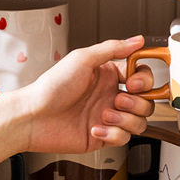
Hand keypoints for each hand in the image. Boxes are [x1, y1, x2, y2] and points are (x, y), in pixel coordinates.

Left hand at [0, 36, 154, 179]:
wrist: (33, 117)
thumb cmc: (52, 86)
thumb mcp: (82, 59)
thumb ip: (113, 48)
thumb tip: (137, 40)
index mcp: (110, 75)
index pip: (142, 76)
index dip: (144, 81)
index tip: (132, 83)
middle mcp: (111, 95)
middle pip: (147, 102)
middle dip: (137, 103)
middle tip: (118, 100)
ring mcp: (109, 117)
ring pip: (139, 122)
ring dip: (126, 120)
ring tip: (104, 115)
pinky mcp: (103, 136)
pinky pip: (123, 139)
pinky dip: (112, 135)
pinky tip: (93, 128)